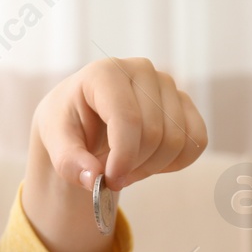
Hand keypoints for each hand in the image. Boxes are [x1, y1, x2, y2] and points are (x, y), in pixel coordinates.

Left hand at [23, 57, 207, 251]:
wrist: (83, 116)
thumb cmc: (68, 124)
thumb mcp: (54, 141)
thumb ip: (68, 162)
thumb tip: (94, 179)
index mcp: (105, 73)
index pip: (128, 119)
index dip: (123, 158)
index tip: (109, 181)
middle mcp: (141, 70)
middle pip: (155, 135)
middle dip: (134, 166)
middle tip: (111, 175)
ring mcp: (167, 84)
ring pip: (178, 141)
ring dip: (152, 167)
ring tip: (126, 166)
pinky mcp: (183, 102)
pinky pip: (196, 142)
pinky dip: (175, 162)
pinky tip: (150, 161)